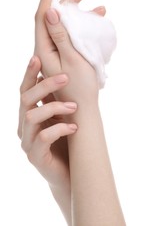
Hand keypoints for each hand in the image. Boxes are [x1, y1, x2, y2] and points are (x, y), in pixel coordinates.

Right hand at [17, 56, 76, 186]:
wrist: (72, 172)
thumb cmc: (67, 141)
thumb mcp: (62, 116)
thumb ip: (55, 100)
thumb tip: (55, 74)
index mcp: (28, 115)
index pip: (24, 90)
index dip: (28, 74)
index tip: (36, 57)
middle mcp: (24, 126)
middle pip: (25, 99)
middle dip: (44, 86)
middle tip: (65, 77)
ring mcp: (27, 142)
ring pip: (32, 116)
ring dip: (54, 107)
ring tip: (74, 107)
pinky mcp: (35, 156)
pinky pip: (44, 138)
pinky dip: (60, 129)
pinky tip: (74, 128)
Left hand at [34, 0, 105, 106]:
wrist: (81, 110)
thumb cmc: (78, 89)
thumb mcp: (71, 60)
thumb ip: (60, 36)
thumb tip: (49, 12)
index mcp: (44, 50)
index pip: (42, 17)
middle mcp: (47, 51)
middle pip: (54, 20)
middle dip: (68, 3)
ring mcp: (56, 55)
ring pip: (65, 29)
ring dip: (80, 17)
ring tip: (98, 8)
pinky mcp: (65, 59)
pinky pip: (71, 39)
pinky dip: (81, 30)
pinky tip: (93, 27)